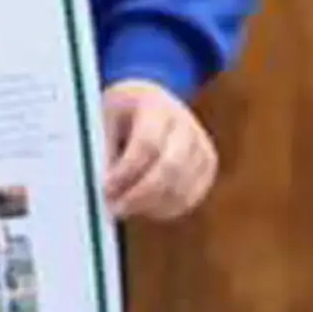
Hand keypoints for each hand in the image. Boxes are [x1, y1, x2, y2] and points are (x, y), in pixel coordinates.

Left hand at [102, 79, 217, 220]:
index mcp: (155, 104)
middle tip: (116, 208)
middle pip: (171, 167)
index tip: (105, 189)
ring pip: (182, 188)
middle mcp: (184, 122)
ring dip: (151, 206)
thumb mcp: (105, 119)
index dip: (127, 172)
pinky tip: (144, 206)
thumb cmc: (122, 113)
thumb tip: (105, 190)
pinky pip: (190, 197)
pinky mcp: (207, 164)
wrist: (151, 101)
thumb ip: (105, 152)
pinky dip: (166, 209)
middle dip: (141, 195)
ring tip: (125, 206)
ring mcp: (200, 143)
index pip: (147, 143)